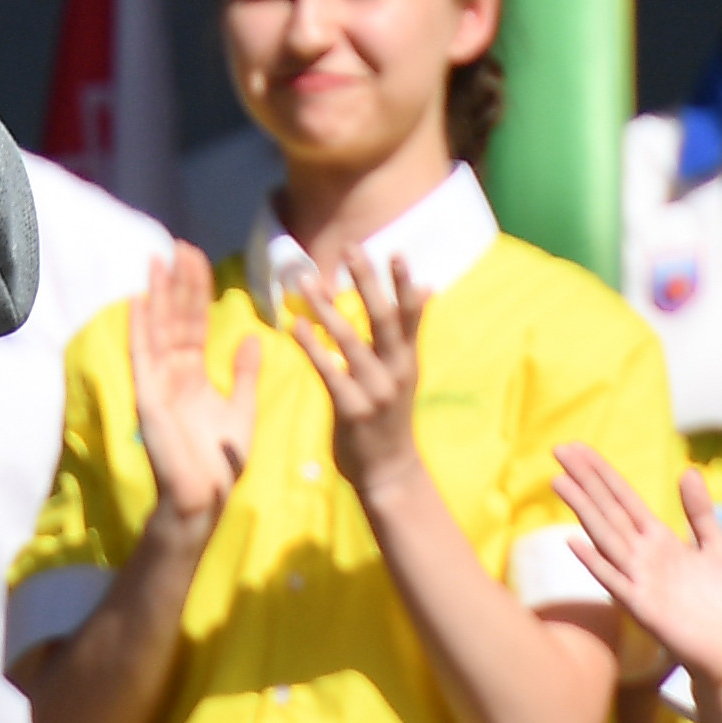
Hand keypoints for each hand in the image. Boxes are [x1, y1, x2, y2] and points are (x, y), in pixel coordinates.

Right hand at [127, 245, 258, 523]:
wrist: (207, 497)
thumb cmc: (222, 460)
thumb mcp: (242, 408)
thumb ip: (246, 374)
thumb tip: (254, 338)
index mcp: (193, 376)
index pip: (193, 324)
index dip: (195, 292)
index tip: (197, 259)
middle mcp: (171, 374)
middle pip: (174, 319)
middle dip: (177, 283)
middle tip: (179, 246)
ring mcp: (157, 384)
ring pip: (157, 330)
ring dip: (156, 295)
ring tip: (157, 260)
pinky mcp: (148, 397)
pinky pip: (142, 357)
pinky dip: (139, 328)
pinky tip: (137, 300)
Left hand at [279, 249, 428, 499]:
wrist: (390, 474)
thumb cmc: (390, 419)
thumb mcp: (405, 375)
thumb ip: (407, 336)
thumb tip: (425, 289)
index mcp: (408, 362)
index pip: (411, 316)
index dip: (404, 285)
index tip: (398, 253)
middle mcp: (396, 372)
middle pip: (384, 319)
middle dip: (369, 283)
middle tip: (354, 248)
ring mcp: (375, 391)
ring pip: (350, 340)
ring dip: (327, 307)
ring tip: (307, 279)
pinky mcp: (352, 409)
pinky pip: (329, 371)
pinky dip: (312, 346)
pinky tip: (296, 325)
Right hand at [554, 450, 721, 690]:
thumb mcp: (716, 548)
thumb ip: (699, 513)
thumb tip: (688, 471)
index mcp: (659, 540)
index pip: (623, 499)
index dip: (602, 473)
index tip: (578, 449)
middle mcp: (643, 555)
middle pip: (608, 510)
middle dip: (585, 480)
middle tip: (559, 450)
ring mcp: (639, 579)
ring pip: (605, 537)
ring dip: (583, 510)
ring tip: (560, 482)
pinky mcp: (642, 606)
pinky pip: (614, 581)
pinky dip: (595, 563)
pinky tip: (575, 542)